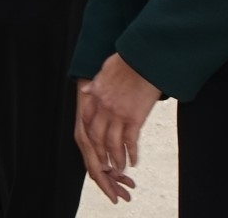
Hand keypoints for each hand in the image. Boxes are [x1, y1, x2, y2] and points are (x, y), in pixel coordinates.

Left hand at [74, 54, 159, 203]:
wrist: (142, 59)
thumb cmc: (126, 62)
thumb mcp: (103, 71)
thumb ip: (94, 84)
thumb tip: (85, 91)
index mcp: (96, 96)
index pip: (86, 121)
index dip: (88, 134)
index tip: (93, 144)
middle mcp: (104, 108)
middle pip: (97, 137)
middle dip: (100, 153)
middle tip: (104, 165)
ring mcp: (118, 114)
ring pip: (112, 143)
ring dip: (116, 159)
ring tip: (119, 170)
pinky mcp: (135, 118)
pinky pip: (130, 140)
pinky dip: (131, 153)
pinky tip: (134, 162)